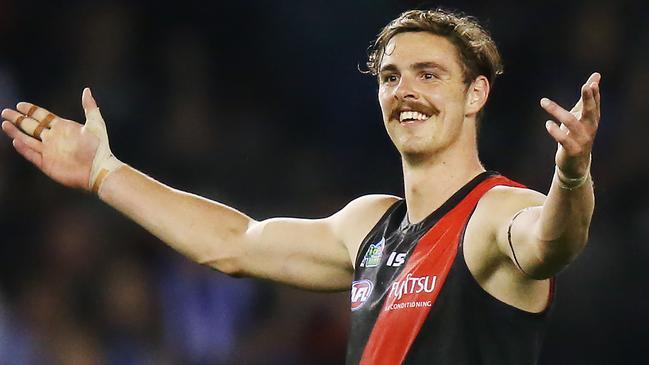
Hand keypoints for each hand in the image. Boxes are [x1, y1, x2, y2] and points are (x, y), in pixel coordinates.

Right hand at [1, 88, 119, 191]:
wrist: (99, 169)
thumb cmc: (99, 147)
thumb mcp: (95, 124)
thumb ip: (89, 107)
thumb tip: (86, 90)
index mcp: (63, 127)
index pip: (43, 117)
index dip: (31, 110)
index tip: (20, 105)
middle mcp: (54, 138)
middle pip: (31, 126)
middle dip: (18, 119)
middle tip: (5, 112)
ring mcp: (49, 151)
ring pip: (28, 140)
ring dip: (16, 132)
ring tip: (4, 123)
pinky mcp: (47, 164)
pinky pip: (31, 155)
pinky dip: (23, 148)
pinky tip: (15, 140)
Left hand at [540, 72, 600, 177]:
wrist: (576, 164)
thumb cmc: (577, 135)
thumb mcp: (582, 115)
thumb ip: (586, 98)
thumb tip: (596, 76)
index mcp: (592, 119)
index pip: (595, 103)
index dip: (594, 93)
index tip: (593, 81)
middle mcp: (590, 128)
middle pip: (590, 111)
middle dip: (589, 98)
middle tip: (586, 85)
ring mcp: (582, 140)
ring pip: (571, 122)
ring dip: (557, 111)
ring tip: (543, 102)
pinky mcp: (572, 150)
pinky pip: (563, 139)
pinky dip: (555, 131)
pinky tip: (547, 124)